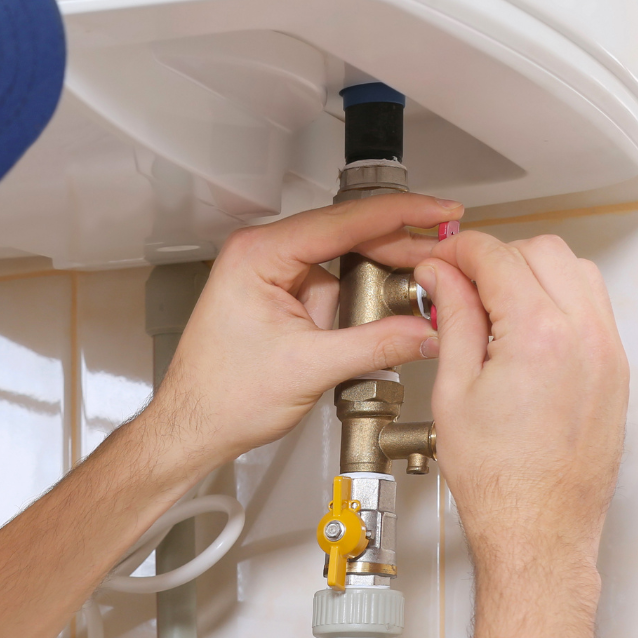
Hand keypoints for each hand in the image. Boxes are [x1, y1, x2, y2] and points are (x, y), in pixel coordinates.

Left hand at [143, 193, 464, 470]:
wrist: (193, 426)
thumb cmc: (222, 397)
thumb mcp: (311, 369)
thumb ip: (376, 345)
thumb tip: (426, 331)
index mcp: (258, 255)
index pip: (342, 221)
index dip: (400, 214)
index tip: (438, 211)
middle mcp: (261, 254)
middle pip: (346, 235)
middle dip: (397, 251)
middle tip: (444, 258)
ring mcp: (270, 274)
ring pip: (342, 263)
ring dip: (376, 283)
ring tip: (413, 300)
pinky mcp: (278, 296)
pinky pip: (330, 288)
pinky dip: (357, 303)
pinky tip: (377, 320)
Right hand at [418, 232, 628, 571]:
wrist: (539, 530)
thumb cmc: (498, 480)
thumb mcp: (454, 390)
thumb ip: (452, 319)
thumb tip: (443, 277)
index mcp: (539, 335)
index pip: (498, 256)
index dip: (458, 250)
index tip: (440, 261)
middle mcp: (585, 336)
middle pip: (543, 251)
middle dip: (497, 256)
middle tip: (460, 283)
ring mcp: (608, 353)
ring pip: (576, 271)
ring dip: (533, 272)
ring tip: (494, 306)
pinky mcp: (617, 371)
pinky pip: (593, 307)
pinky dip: (559, 299)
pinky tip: (524, 329)